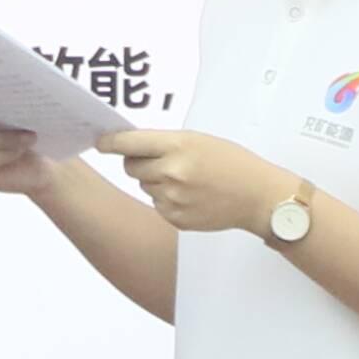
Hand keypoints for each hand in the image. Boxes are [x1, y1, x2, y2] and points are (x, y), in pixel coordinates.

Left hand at [96, 128, 299, 237]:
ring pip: (144, 186)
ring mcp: (172, 198)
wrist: (258, 197)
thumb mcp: (199, 140)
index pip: (129, 143)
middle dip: (139, 162)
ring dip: (155, 181)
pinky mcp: (175, 218)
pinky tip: (191, 196)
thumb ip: (164, 142)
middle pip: (130, 167)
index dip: (110, 143)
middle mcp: (172, 172)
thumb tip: (127, 146)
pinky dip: (166, 199)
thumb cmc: (231, 163)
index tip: (100, 143)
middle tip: (163, 161)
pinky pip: (156, 204)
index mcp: (178, 146)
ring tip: (187, 180)